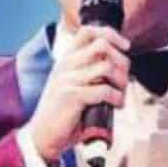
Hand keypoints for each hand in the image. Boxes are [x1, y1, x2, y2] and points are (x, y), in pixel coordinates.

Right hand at [26, 21, 129, 164]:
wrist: (43, 135)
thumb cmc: (64, 112)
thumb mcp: (74, 84)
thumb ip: (91, 71)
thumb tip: (120, 65)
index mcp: (67, 59)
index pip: (88, 31)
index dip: (111, 34)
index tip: (125, 47)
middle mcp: (66, 65)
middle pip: (102, 45)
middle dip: (121, 61)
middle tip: (123, 80)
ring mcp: (68, 79)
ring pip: (106, 66)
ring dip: (121, 81)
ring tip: (120, 94)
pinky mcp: (72, 96)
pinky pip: (104, 90)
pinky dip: (117, 98)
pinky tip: (116, 105)